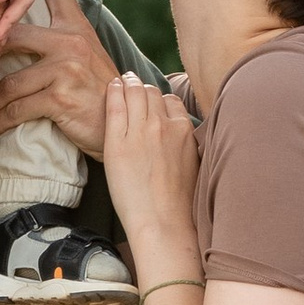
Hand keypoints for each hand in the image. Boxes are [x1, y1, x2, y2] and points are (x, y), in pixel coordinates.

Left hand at [0, 0, 121, 159]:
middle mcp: (70, 42)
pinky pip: (16, 108)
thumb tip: (26, 22)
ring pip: (9, 83)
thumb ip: (63, 34)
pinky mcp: (60, 98)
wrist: (123, 126)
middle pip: (12, 35)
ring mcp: (65, 69)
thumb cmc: (98, 91)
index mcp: (76, 26)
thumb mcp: (88, 53)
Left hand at [99, 71, 202, 274]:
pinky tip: (111, 87)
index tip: (152, 103)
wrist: (162, 222)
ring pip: (134, 92)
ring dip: (128, 84)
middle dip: (142, 89)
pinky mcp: (118, 142)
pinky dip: (113, 91)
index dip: (159, 100)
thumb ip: (185, 142)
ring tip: (122, 82)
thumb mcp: (192, 164)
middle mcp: (164, 125)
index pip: (171, 101)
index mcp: (184, 131)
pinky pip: (114, 105)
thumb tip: (179, 135)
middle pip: (152, 92)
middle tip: (133, 86)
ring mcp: (140, 131)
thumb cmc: (178, 202)